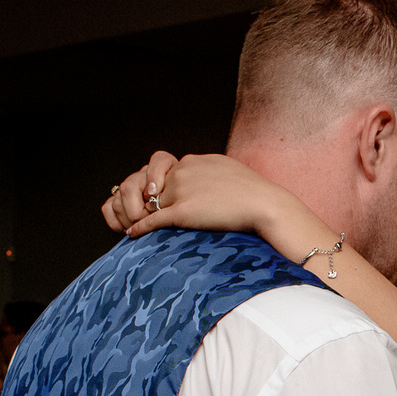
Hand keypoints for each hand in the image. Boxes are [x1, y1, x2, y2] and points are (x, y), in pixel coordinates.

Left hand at [103, 154, 324, 250]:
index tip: (153, 198)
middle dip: (142, 201)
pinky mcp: (182, 211)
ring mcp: (181, 191)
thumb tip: (207, 183)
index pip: (164, 172)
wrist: (265, 205)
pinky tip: (132, 235)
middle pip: (151, 187)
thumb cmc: (254, 193)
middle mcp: (183, 172)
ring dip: (138, 216)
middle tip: (133, 213)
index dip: (157, 188)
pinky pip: (152, 220)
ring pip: (148, 204)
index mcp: (193, 161)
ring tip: (131, 225)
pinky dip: (139, 228)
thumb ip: (211, 173)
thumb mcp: (228, 171)